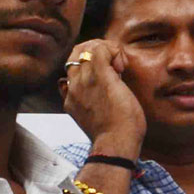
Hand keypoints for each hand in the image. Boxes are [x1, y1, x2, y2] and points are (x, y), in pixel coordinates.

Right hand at [59, 39, 145, 157]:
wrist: (116, 144)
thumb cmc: (115, 136)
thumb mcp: (96, 119)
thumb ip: (91, 104)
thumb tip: (100, 91)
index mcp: (71, 97)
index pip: (71, 69)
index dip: (89, 64)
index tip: (108, 74)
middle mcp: (73, 87)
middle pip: (76, 54)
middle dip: (96, 51)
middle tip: (116, 63)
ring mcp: (85, 81)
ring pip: (86, 48)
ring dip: (106, 50)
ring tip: (120, 65)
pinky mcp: (101, 78)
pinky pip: (99, 49)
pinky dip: (112, 50)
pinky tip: (122, 64)